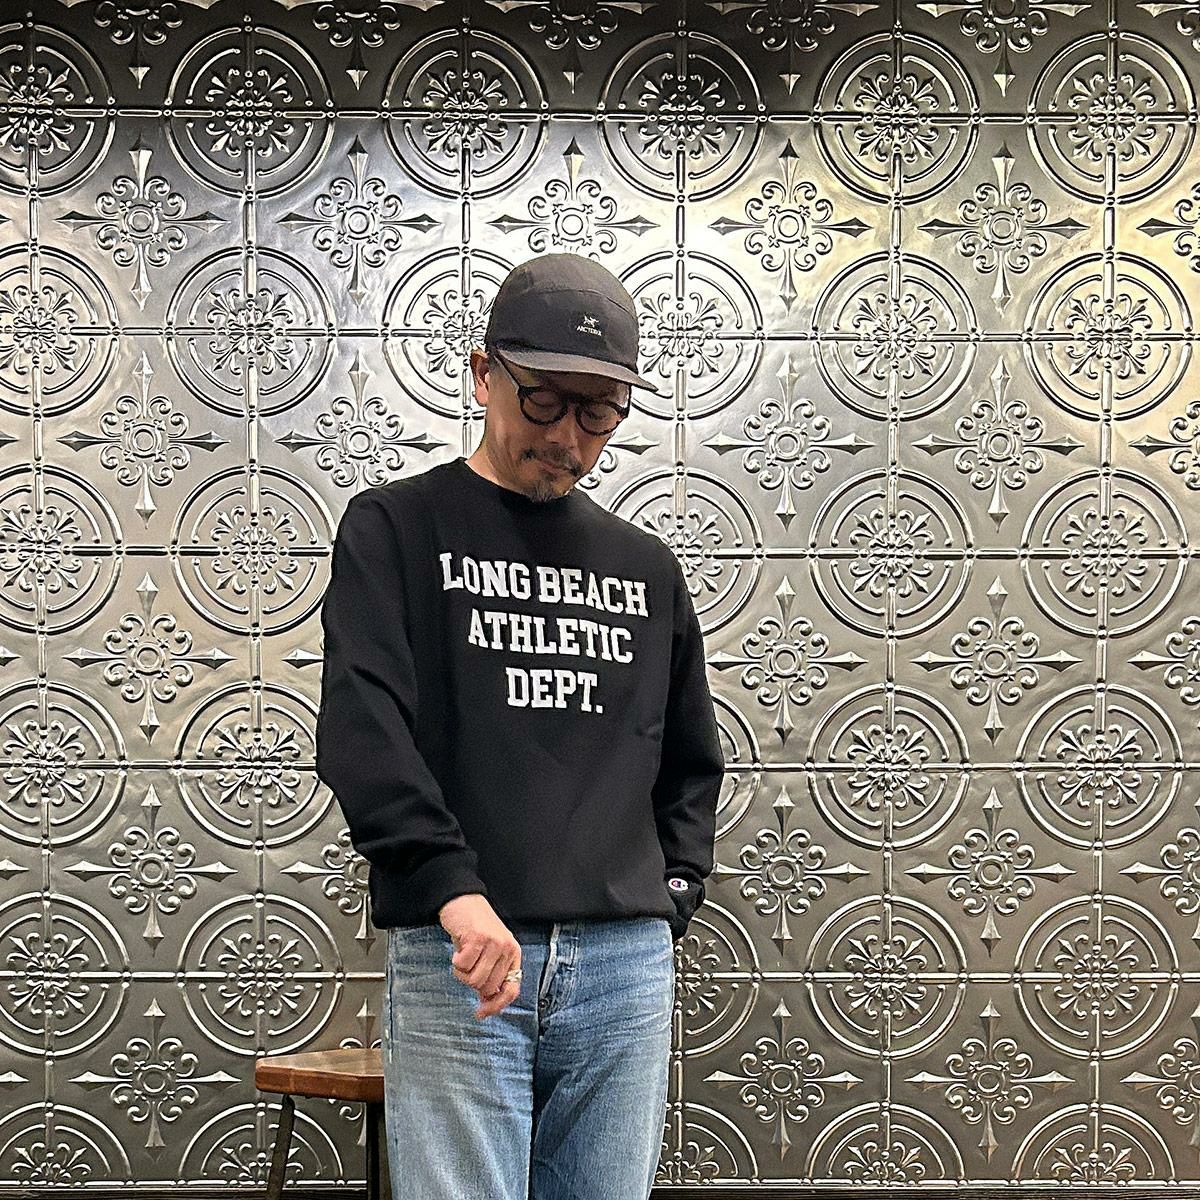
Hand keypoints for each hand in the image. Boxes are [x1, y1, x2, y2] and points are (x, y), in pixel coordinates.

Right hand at [438, 893, 521, 1019]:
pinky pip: (462, 966)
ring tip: (462, 956)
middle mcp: (507, 948)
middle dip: (472, 981)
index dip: (497, 1005)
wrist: (463, 899)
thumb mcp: (490, 950)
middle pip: (488, 987)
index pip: (512, 989)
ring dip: (462, 972)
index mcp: (513, 953)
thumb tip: (487, 1000)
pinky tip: (458, 949)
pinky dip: (456, 961)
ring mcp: (494, 943)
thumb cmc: (475, 926)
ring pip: (474, 980)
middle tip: (467, 965)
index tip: (481, 1013)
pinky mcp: (478, 939)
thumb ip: (492, 972)